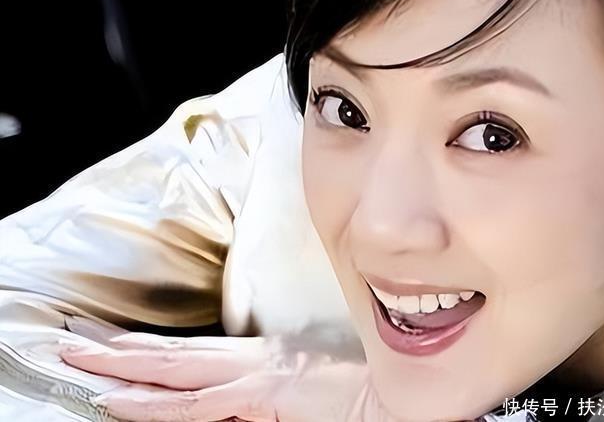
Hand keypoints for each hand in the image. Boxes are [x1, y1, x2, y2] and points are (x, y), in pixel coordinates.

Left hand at [59, 320, 384, 421]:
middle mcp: (249, 358)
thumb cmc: (345, 398)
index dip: (144, 347)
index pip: (188, 351)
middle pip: (173, 353)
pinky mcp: (261, 394)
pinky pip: (196, 405)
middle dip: (119, 349)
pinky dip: (153, 403)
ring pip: (175, 370)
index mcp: (256, 356)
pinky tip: (119, 400)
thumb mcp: (290, 391)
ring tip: (81, 361)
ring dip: (124, 367)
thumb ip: (249, 395)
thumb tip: (212, 401)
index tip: (107, 341)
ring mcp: (253, 374)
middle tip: (74, 340)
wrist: (388, 400)